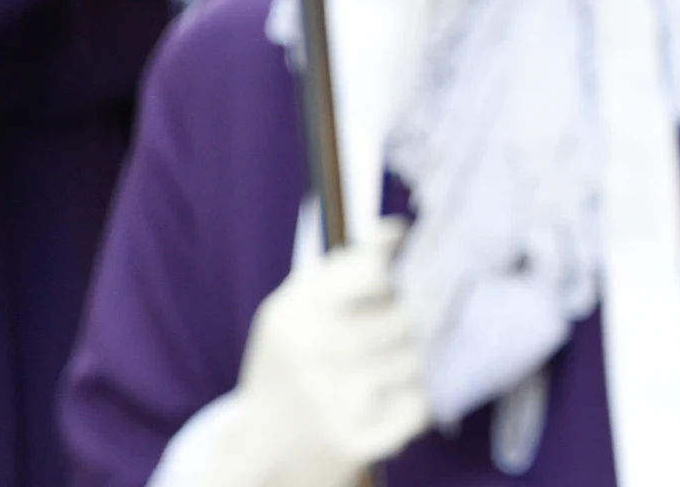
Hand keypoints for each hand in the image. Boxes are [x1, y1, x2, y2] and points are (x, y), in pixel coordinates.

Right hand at [173, 224, 430, 486]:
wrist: (259, 450)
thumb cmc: (291, 363)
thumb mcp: (299, 306)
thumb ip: (348, 263)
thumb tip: (398, 229)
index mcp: (293, 311)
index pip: (376, 272)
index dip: (400, 275)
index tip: (402, 284)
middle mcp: (310, 353)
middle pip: (406, 318)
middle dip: (412, 324)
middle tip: (398, 334)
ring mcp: (333, 401)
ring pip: (417, 361)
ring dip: (414, 363)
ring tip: (385, 371)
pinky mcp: (357, 441)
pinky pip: (420, 404)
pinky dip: (414, 402)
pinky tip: (386, 403)